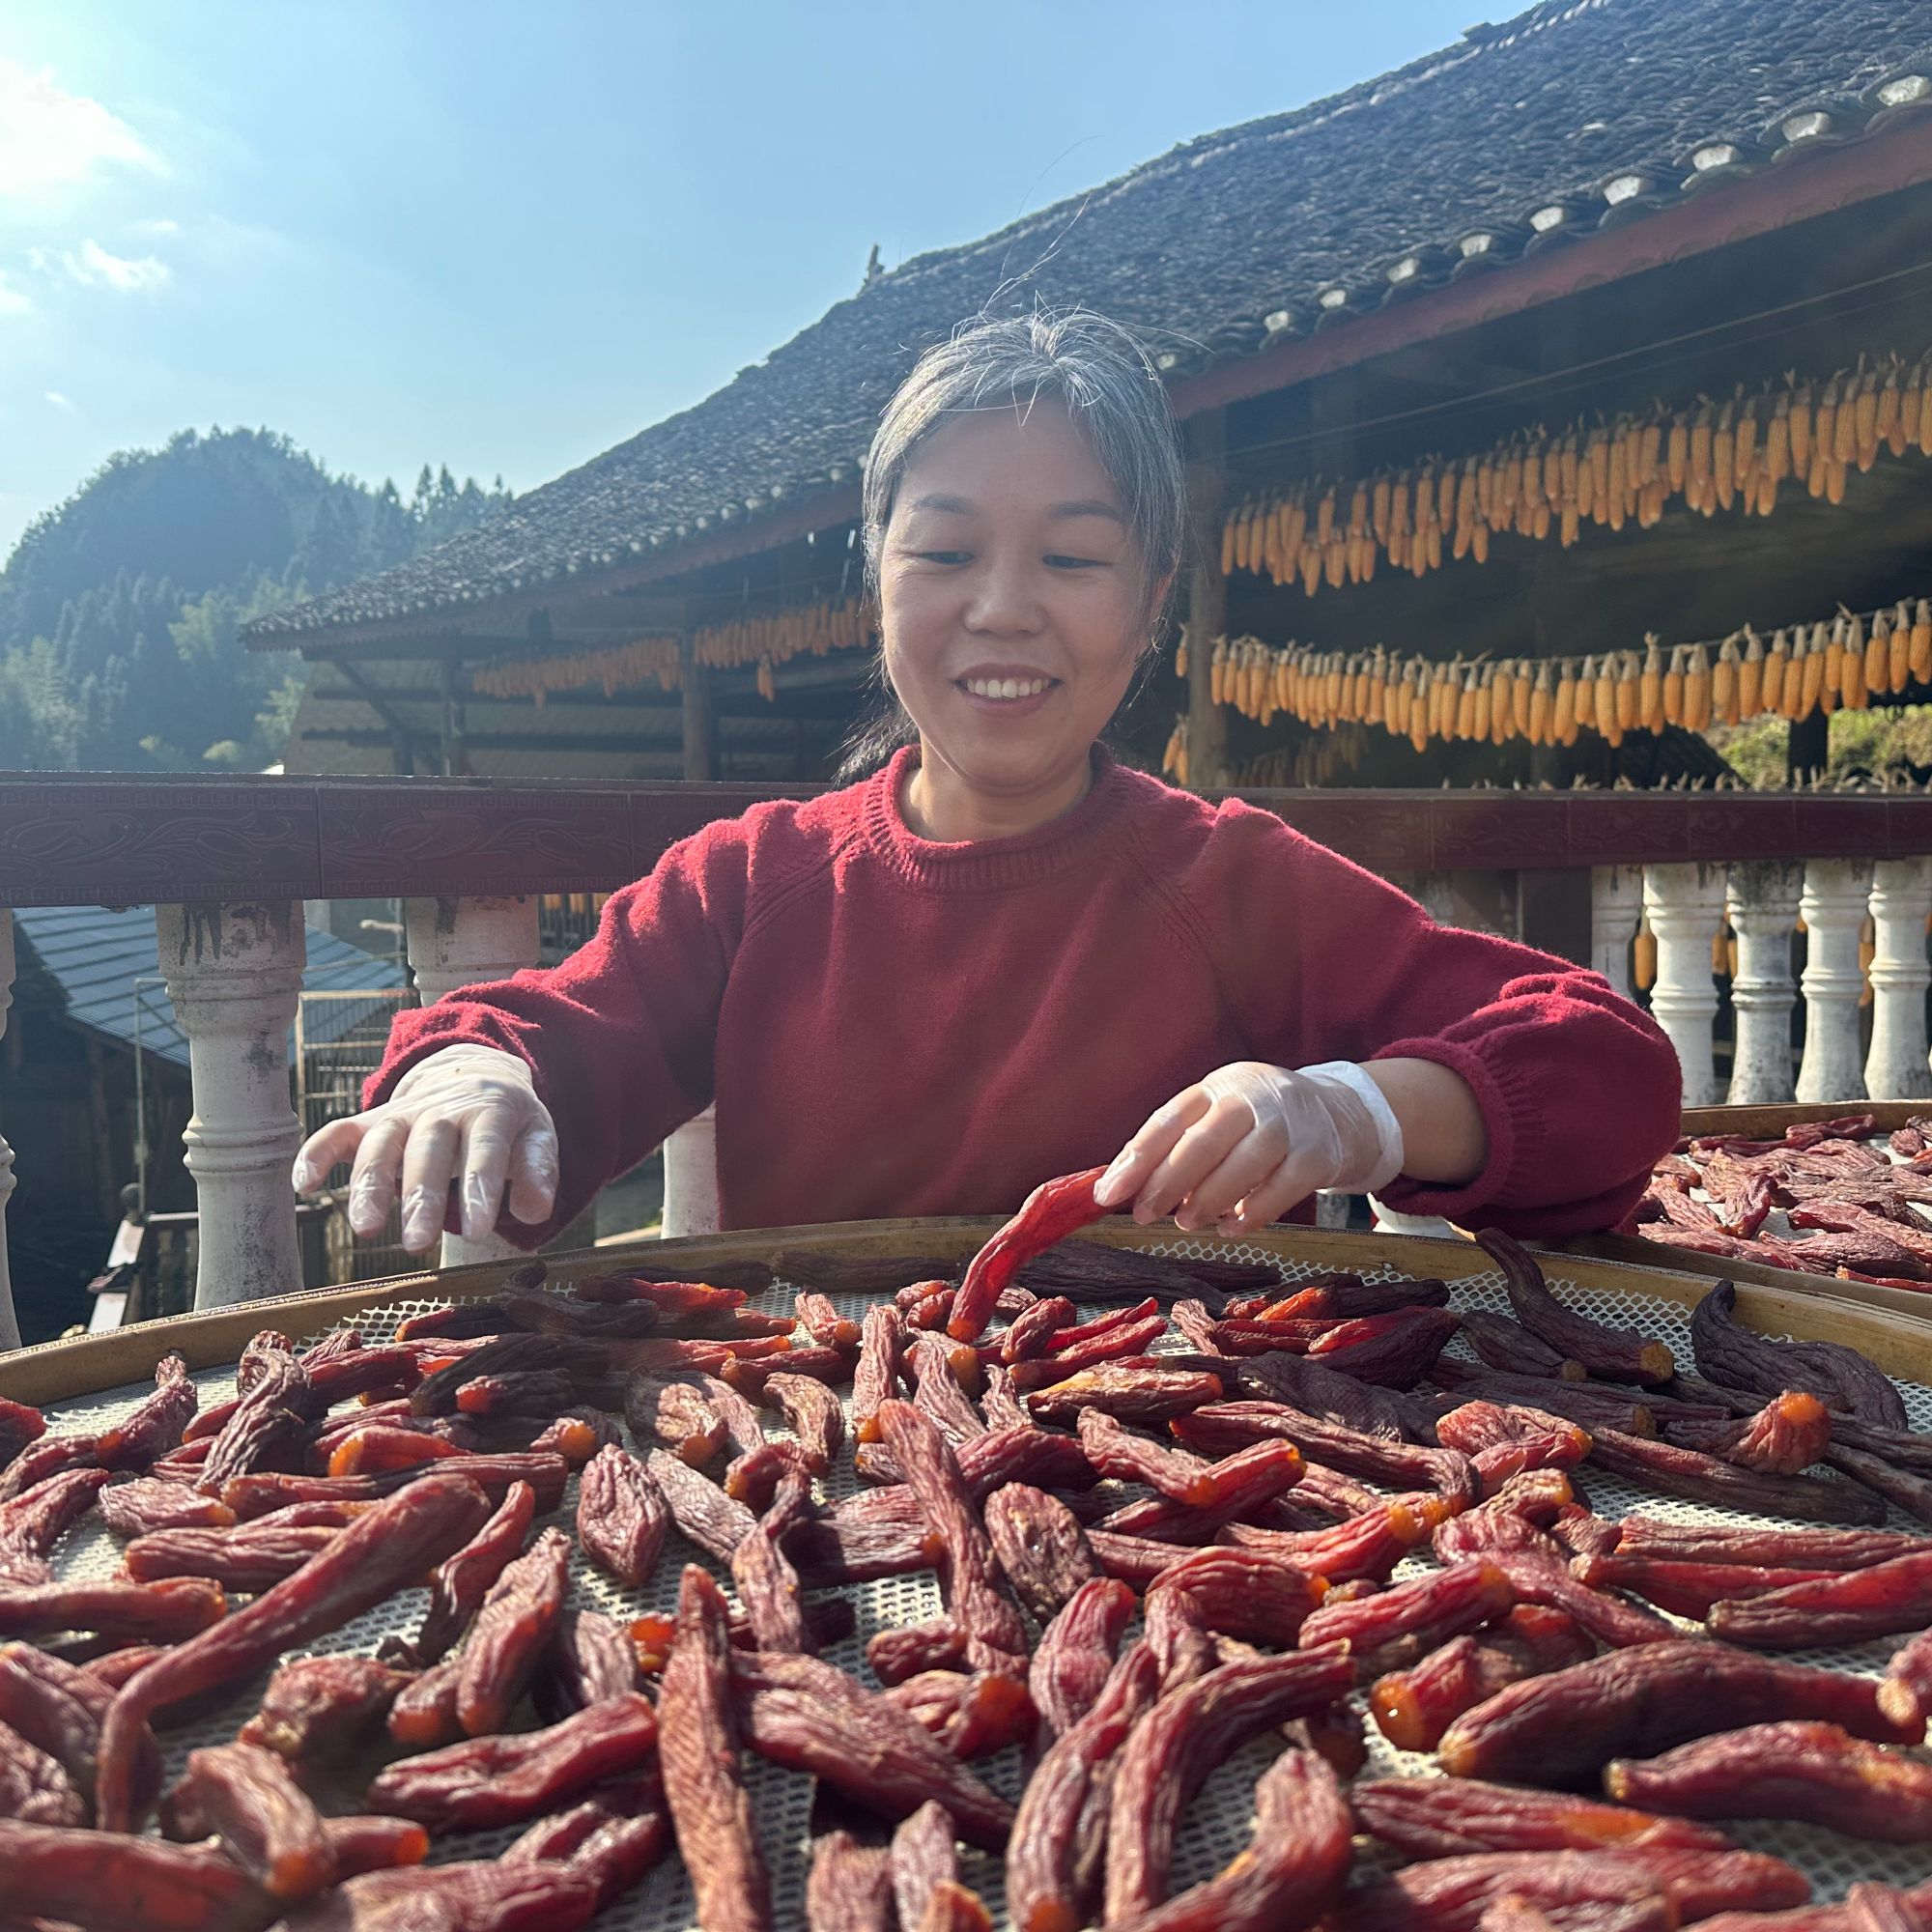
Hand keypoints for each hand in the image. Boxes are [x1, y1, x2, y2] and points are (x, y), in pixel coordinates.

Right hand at [291, 1044, 558, 1251]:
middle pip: (428, 1151)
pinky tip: (304, 1185)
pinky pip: (338, 1133)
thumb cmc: (508, 1123)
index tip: (480, 1231)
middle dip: (421, 1197)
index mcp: (489, 1111)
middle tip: (417, 1245)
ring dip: (369, 1185)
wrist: (475, 1075)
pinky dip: (317, 1153)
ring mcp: (402, 1115)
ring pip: (380, 1145)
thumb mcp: (536, 1138)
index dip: (480, 1188)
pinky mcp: (370, 1122)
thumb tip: (536, 1211)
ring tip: (366, 1230)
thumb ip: (538, 1172)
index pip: (485, 1150)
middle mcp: (440, 1110)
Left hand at [1092, 1060, 1403, 1235]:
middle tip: (1143, 1214)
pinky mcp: (1318, 1155)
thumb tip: (1121, 1186)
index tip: (1107, 1193)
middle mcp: (1252, 1099)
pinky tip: (1230, 1229)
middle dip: (1166, 1183)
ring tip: (1185, 1221)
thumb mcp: (1217, 1116)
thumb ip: (1176, 1146)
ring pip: (1242, 1165)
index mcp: (1216, 1087)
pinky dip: (1251, 1214)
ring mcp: (1289, 1125)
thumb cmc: (1258, 1121)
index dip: (1135, 1159)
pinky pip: (1281, 1189)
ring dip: (1207, 1200)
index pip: (1168, 1120)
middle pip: (1203, 1141)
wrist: (1338, 1114)